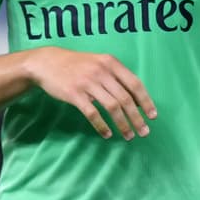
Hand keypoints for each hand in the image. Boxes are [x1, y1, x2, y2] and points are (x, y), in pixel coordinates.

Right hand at [24, 46, 156, 139]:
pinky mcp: (74, 94)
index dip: (146, 101)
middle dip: (137, 118)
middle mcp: (102, 71)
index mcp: (111, 63)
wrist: (47, 63)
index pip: (135, 84)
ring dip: (122, 124)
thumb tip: (137, 100)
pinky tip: (107, 134)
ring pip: (111, 107)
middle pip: (125, 98)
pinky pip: (92, 113)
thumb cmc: (77, 65)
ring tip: (128, 136)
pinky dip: (101, 125)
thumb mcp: (99, 63)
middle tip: (144, 132)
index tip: (153, 116)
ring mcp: (88, 83)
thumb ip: (117, 78)